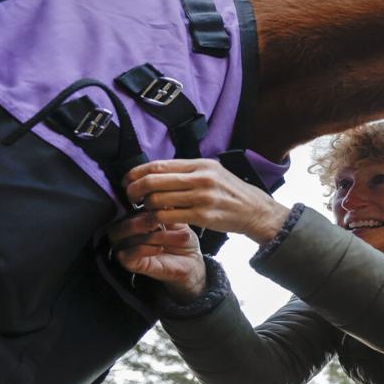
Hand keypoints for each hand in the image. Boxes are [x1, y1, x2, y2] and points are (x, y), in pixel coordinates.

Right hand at [107, 212, 207, 302]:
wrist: (192, 261)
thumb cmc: (181, 237)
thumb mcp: (175, 218)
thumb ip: (163, 207)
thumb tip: (156, 192)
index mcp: (132, 218)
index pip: (123, 208)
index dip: (138, 207)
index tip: (160, 207)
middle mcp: (124, 232)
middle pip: (121, 223)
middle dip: (143, 221)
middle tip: (161, 222)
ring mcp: (125, 248)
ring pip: (127, 239)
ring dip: (154, 237)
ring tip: (176, 237)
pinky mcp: (130, 264)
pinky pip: (127, 255)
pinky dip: (144, 249)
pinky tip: (160, 248)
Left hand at [123, 159, 290, 242]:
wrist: (255, 211)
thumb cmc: (230, 192)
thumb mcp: (212, 172)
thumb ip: (186, 170)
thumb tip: (155, 172)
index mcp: (200, 164)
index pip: (158, 165)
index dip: (136, 172)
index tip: (127, 180)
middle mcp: (200, 178)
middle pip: (154, 181)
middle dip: (135, 190)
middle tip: (130, 197)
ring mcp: (202, 197)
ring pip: (158, 200)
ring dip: (145, 206)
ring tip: (144, 209)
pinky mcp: (203, 216)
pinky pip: (169, 216)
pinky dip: (157, 218)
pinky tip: (156, 219)